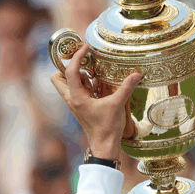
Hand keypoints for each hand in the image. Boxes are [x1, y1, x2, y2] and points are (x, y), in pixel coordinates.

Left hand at [51, 43, 141, 159]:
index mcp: (76, 97)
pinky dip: (83, 84)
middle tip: (82, 62)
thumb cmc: (108, 127)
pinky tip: (98, 84)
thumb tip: (137, 74)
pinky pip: (76, 90)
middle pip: (57, 78)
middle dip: (66, 67)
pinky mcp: (80, 107)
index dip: (76, 57)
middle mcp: (71, 99)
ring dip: (76, 76)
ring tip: (93, 73)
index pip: (70, 71)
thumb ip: (126, 88)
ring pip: (65, 84)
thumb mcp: (118, 105)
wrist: (104, 145)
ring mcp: (74, 104)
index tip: (86, 48)